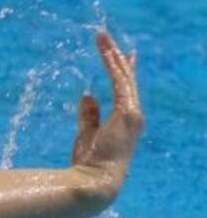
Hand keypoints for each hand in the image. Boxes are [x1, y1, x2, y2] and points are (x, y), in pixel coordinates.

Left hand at [70, 31, 142, 202]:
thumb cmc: (88, 164)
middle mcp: (133, 116)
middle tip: (107, 38)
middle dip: (116, 57)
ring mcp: (132, 114)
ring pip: (123, 77)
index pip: (124, 91)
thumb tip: (87, 95)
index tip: (120, 55)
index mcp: (123, 122)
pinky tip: (106, 52)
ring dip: (112, 56)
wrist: (94, 180)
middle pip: (125, 80)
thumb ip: (88, 115)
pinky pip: (120, 83)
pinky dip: (113, 66)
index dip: (122, 71)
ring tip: (102, 37)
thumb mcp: (86, 135)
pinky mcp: (127, 113)